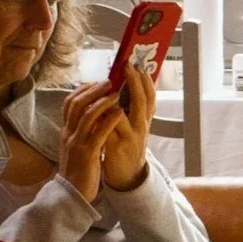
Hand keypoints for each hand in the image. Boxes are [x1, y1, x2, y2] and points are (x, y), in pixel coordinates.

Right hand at [57, 83, 120, 203]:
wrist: (72, 194)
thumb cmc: (79, 170)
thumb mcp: (78, 146)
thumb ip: (83, 131)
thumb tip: (94, 115)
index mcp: (67, 131)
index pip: (70, 103)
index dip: (83, 90)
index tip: (98, 81)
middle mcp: (69, 134)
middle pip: (76, 104)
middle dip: (92, 90)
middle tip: (109, 80)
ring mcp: (76, 143)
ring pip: (85, 115)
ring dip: (101, 101)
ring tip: (115, 91)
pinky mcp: (87, 154)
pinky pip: (98, 133)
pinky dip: (109, 120)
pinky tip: (119, 112)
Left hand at [102, 65, 153, 190]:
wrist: (129, 176)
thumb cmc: (128, 147)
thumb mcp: (136, 127)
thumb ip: (131, 109)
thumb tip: (124, 86)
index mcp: (145, 121)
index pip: (151, 98)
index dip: (147, 81)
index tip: (140, 65)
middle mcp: (141, 128)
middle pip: (141, 102)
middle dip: (135, 82)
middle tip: (129, 66)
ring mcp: (129, 138)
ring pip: (121, 114)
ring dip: (113, 98)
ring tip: (107, 83)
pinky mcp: (115, 147)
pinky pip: (106, 128)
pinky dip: (99, 116)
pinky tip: (91, 105)